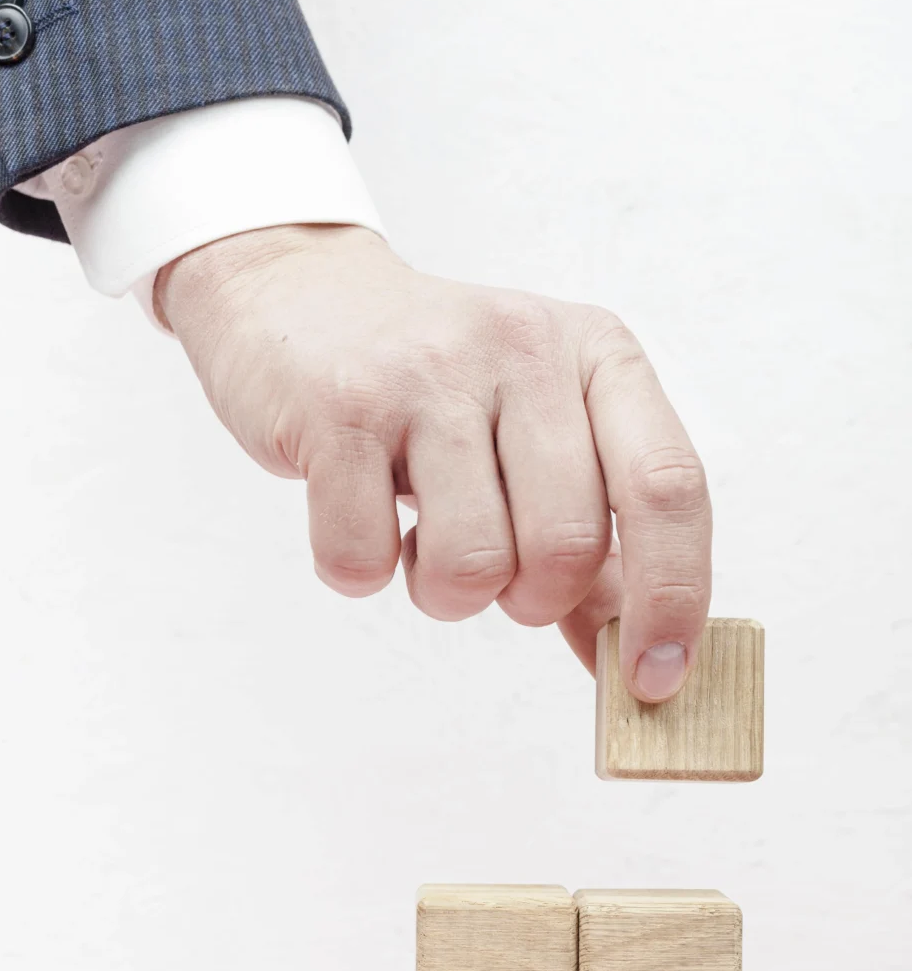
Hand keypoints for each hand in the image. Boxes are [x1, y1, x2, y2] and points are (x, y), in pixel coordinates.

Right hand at [155, 225, 710, 700]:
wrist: (298, 291)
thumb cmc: (433, 388)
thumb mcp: (536, 437)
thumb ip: (594, 554)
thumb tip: (638, 671)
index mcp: (597, 355)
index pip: (669, 486)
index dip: (674, 597)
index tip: (653, 679)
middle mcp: (524, 348)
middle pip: (567, 545)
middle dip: (530, 601)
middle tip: (493, 570)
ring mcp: (427, 373)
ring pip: (472, 565)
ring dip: (444, 593)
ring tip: (419, 541)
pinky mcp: (338, 405)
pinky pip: (363, 558)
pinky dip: (358, 570)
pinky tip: (357, 514)